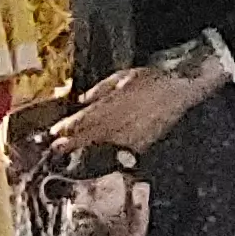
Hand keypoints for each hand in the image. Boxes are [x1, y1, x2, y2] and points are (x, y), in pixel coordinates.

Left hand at [48, 62, 217, 155]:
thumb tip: (81, 99)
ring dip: (86, 150)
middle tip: (56, 148)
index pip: (85, 118)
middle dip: (71, 142)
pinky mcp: (142, 143)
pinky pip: (121, 151)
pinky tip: (98, 158)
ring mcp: (131, 134)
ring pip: (103, 145)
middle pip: (90, 135)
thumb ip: (100, 90)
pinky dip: (108, 154)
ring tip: (71, 154)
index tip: (54, 132)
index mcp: (113, 103)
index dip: (68, 127)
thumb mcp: (122, 77)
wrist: (179, 91)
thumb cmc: (151, 81)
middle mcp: (120, 120)